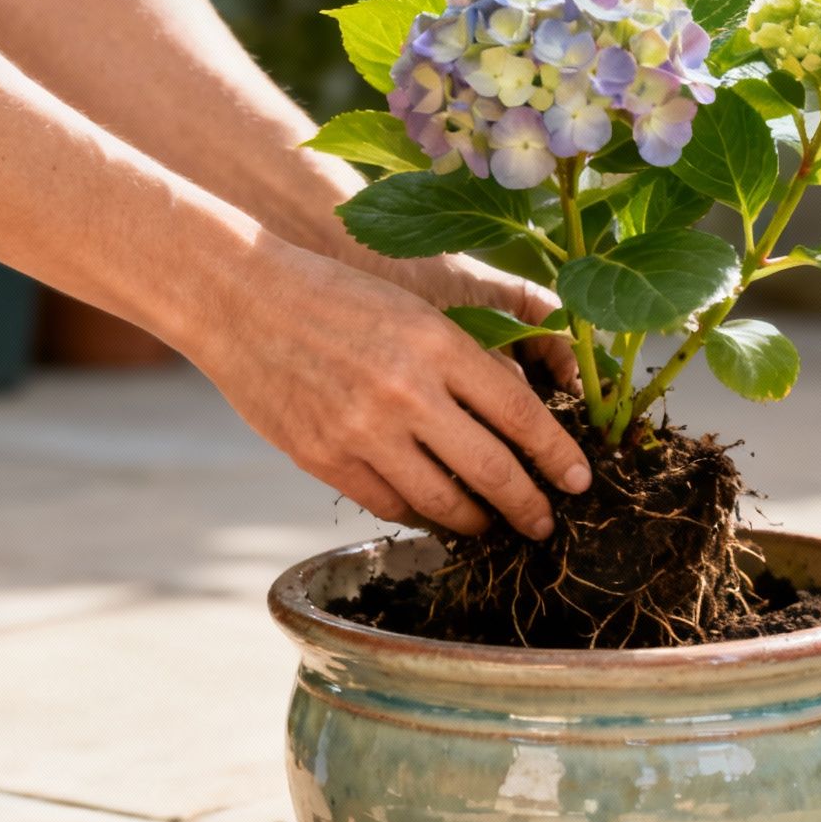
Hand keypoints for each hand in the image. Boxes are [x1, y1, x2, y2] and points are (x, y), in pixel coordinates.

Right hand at [196, 239, 590, 538]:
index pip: (522, 414)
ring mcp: (363, 430)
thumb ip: (462, 363)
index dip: (558, 455)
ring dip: (475, 522)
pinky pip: (389, 504)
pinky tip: (432, 512)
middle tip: (546, 524)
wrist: (240, 296)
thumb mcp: (412, 310)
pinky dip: (419, 514)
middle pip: (492, 470)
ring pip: (442, 501)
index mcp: (438, 343)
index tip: (581, 481)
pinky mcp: (325, 458)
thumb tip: (513, 423)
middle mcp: (407, 391)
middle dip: (529, 505)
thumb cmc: (335, 297)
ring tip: (491, 525)